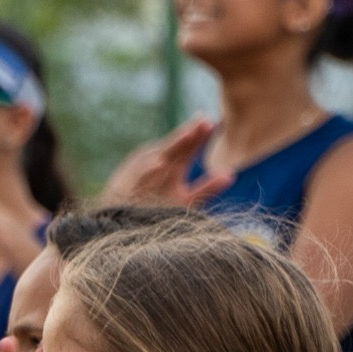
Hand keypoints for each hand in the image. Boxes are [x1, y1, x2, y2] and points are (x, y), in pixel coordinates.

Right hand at [101, 115, 230, 207]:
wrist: (122, 229)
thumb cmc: (156, 213)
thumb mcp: (186, 201)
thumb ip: (207, 188)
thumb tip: (230, 175)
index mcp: (171, 167)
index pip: (187, 149)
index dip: (198, 137)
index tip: (212, 123)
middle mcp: (158, 168)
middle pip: (176, 148)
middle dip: (190, 136)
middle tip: (205, 122)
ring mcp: (143, 177)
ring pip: (159, 157)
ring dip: (173, 145)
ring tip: (188, 134)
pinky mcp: (128, 188)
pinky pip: (139, 178)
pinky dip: (148, 170)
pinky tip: (160, 164)